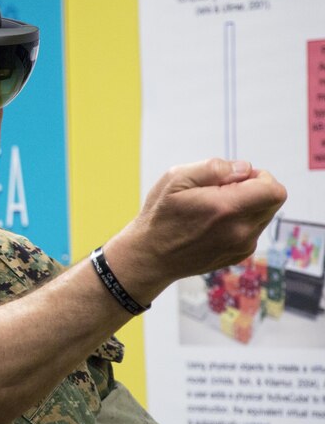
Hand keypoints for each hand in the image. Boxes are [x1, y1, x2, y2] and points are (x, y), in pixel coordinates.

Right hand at [106, 158, 286, 301]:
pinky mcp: (239, 255)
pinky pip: (253, 230)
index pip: (273, 190)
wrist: (150, 256)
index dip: (260, 177)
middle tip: (224, 191)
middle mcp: (239, 231)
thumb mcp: (176, 178)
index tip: (237, 178)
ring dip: (247, 206)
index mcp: (226, 209)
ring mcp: (241, 246)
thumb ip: (214, 167)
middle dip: (255, 189)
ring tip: (215, 210)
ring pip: (263, 215)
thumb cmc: (160, 215)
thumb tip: (244, 168)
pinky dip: (240, 222)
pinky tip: (213, 225)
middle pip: (272, 201)